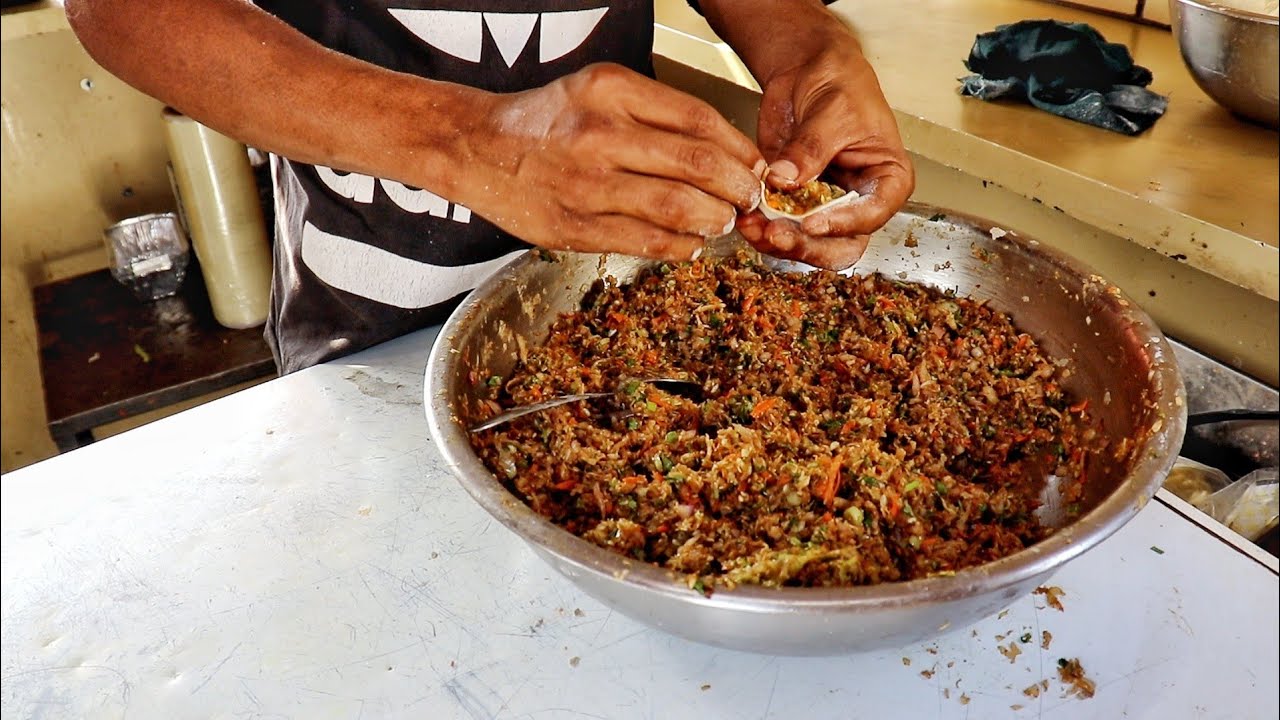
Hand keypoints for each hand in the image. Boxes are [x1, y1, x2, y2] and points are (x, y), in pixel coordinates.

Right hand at [466, 63, 764, 260]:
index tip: (753, 166)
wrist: (477, 148)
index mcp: (612, 91)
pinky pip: (645, 241)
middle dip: (737, 188)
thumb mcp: (600, 91)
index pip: (699, 121)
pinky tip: (689, 244)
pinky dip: (680, 246)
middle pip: (699, 165)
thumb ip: (656, 114)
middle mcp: (600, 134)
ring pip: (679, 208)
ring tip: (721, 222)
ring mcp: (586, 184)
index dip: (739, 150)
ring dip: (714, 220)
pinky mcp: (574, 227)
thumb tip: (726, 154)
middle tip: (747, 199)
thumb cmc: (548, 121)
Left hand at [738, 32, 913, 270]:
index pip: (873, 214)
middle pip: (842, 244)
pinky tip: (747, 220)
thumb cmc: (839, 83)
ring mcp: (825, 206)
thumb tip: (785, 180)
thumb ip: (810, 148)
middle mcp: (858, 201)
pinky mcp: (794, 203)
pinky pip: (781, 228)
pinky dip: (763, 229)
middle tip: (777, 234)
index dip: (844, 224)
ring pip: (809, 244)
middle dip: (808, 245)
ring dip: (780, 243)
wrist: (807, 70)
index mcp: (886, 180)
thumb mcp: (832, 110)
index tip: (812, 221)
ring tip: (754, 227)